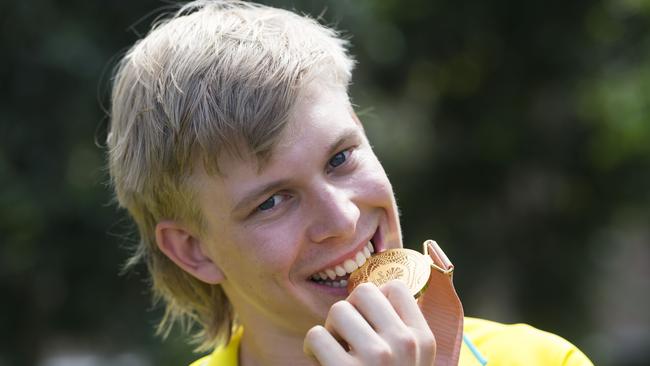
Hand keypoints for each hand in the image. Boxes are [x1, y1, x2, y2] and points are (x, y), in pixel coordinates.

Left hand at [303, 280, 435, 365]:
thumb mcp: (411, 362)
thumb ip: (400, 331)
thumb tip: (376, 291)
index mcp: (423, 340)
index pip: (396, 288)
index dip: (374, 302)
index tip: (368, 323)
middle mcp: (405, 345)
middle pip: (364, 293)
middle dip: (350, 310)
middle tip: (347, 336)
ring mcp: (378, 358)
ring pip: (338, 310)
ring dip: (330, 330)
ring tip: (335, 352)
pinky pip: (316, 335)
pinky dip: (312, 348)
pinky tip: (321, 363)